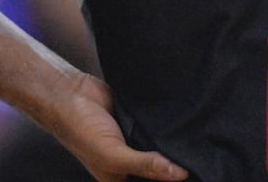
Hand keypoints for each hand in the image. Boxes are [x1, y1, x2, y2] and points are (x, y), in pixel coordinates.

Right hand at [44, 72, 187, 181]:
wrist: (69, 93)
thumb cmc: (81, 131)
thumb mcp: (113, 156)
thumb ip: (146, 165)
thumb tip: (180, 174)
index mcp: (120, 180)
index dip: (169, 181)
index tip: (193, 176)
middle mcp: (129, 164)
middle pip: (160, 170)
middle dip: (175, 164)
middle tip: (198, 158)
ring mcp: (134, 142)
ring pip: (161, 148)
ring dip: (173, 144)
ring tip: (195, 141)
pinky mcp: (138, 122)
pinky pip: (158, 128)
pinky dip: (168, 126)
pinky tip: (183, 124)